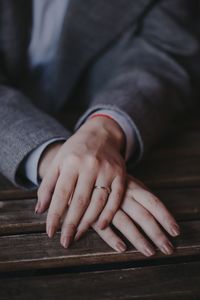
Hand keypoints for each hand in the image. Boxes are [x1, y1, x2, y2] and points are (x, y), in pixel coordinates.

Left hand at [36, 116, 125, 247]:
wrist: (101, 134)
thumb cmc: (75, 151)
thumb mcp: (58, 162)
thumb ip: (47, 185)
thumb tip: (40, 211)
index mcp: (71, 162)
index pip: (61, 194)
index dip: (55, 215)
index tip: (50, 232)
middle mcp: (90, 166)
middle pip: (80, 201)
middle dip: (71, 224)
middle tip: (65, 241)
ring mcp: (107, 170)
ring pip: (98, 202)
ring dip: (89, 222)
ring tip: (79, 235)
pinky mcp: (121, 174)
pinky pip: (116, 198)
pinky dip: (110, 213)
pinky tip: (103, 226)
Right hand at [89, 175, 179, 255]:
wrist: (87, 173)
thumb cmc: (112, 180)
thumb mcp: (129, 181)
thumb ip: (143, 194)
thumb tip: (161, 213)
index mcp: (134, 187)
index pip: (153, 202)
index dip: (165, 217)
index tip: (175, 231)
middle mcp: (123, 195)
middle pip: (143, 215)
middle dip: (156, 233)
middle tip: (167, 248)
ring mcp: (108, 204)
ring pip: (125, 222)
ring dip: (138, 238)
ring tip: (149, 252)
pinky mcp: (93, 213)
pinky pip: (103, 227)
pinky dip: (112, 238)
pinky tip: (122, 247)